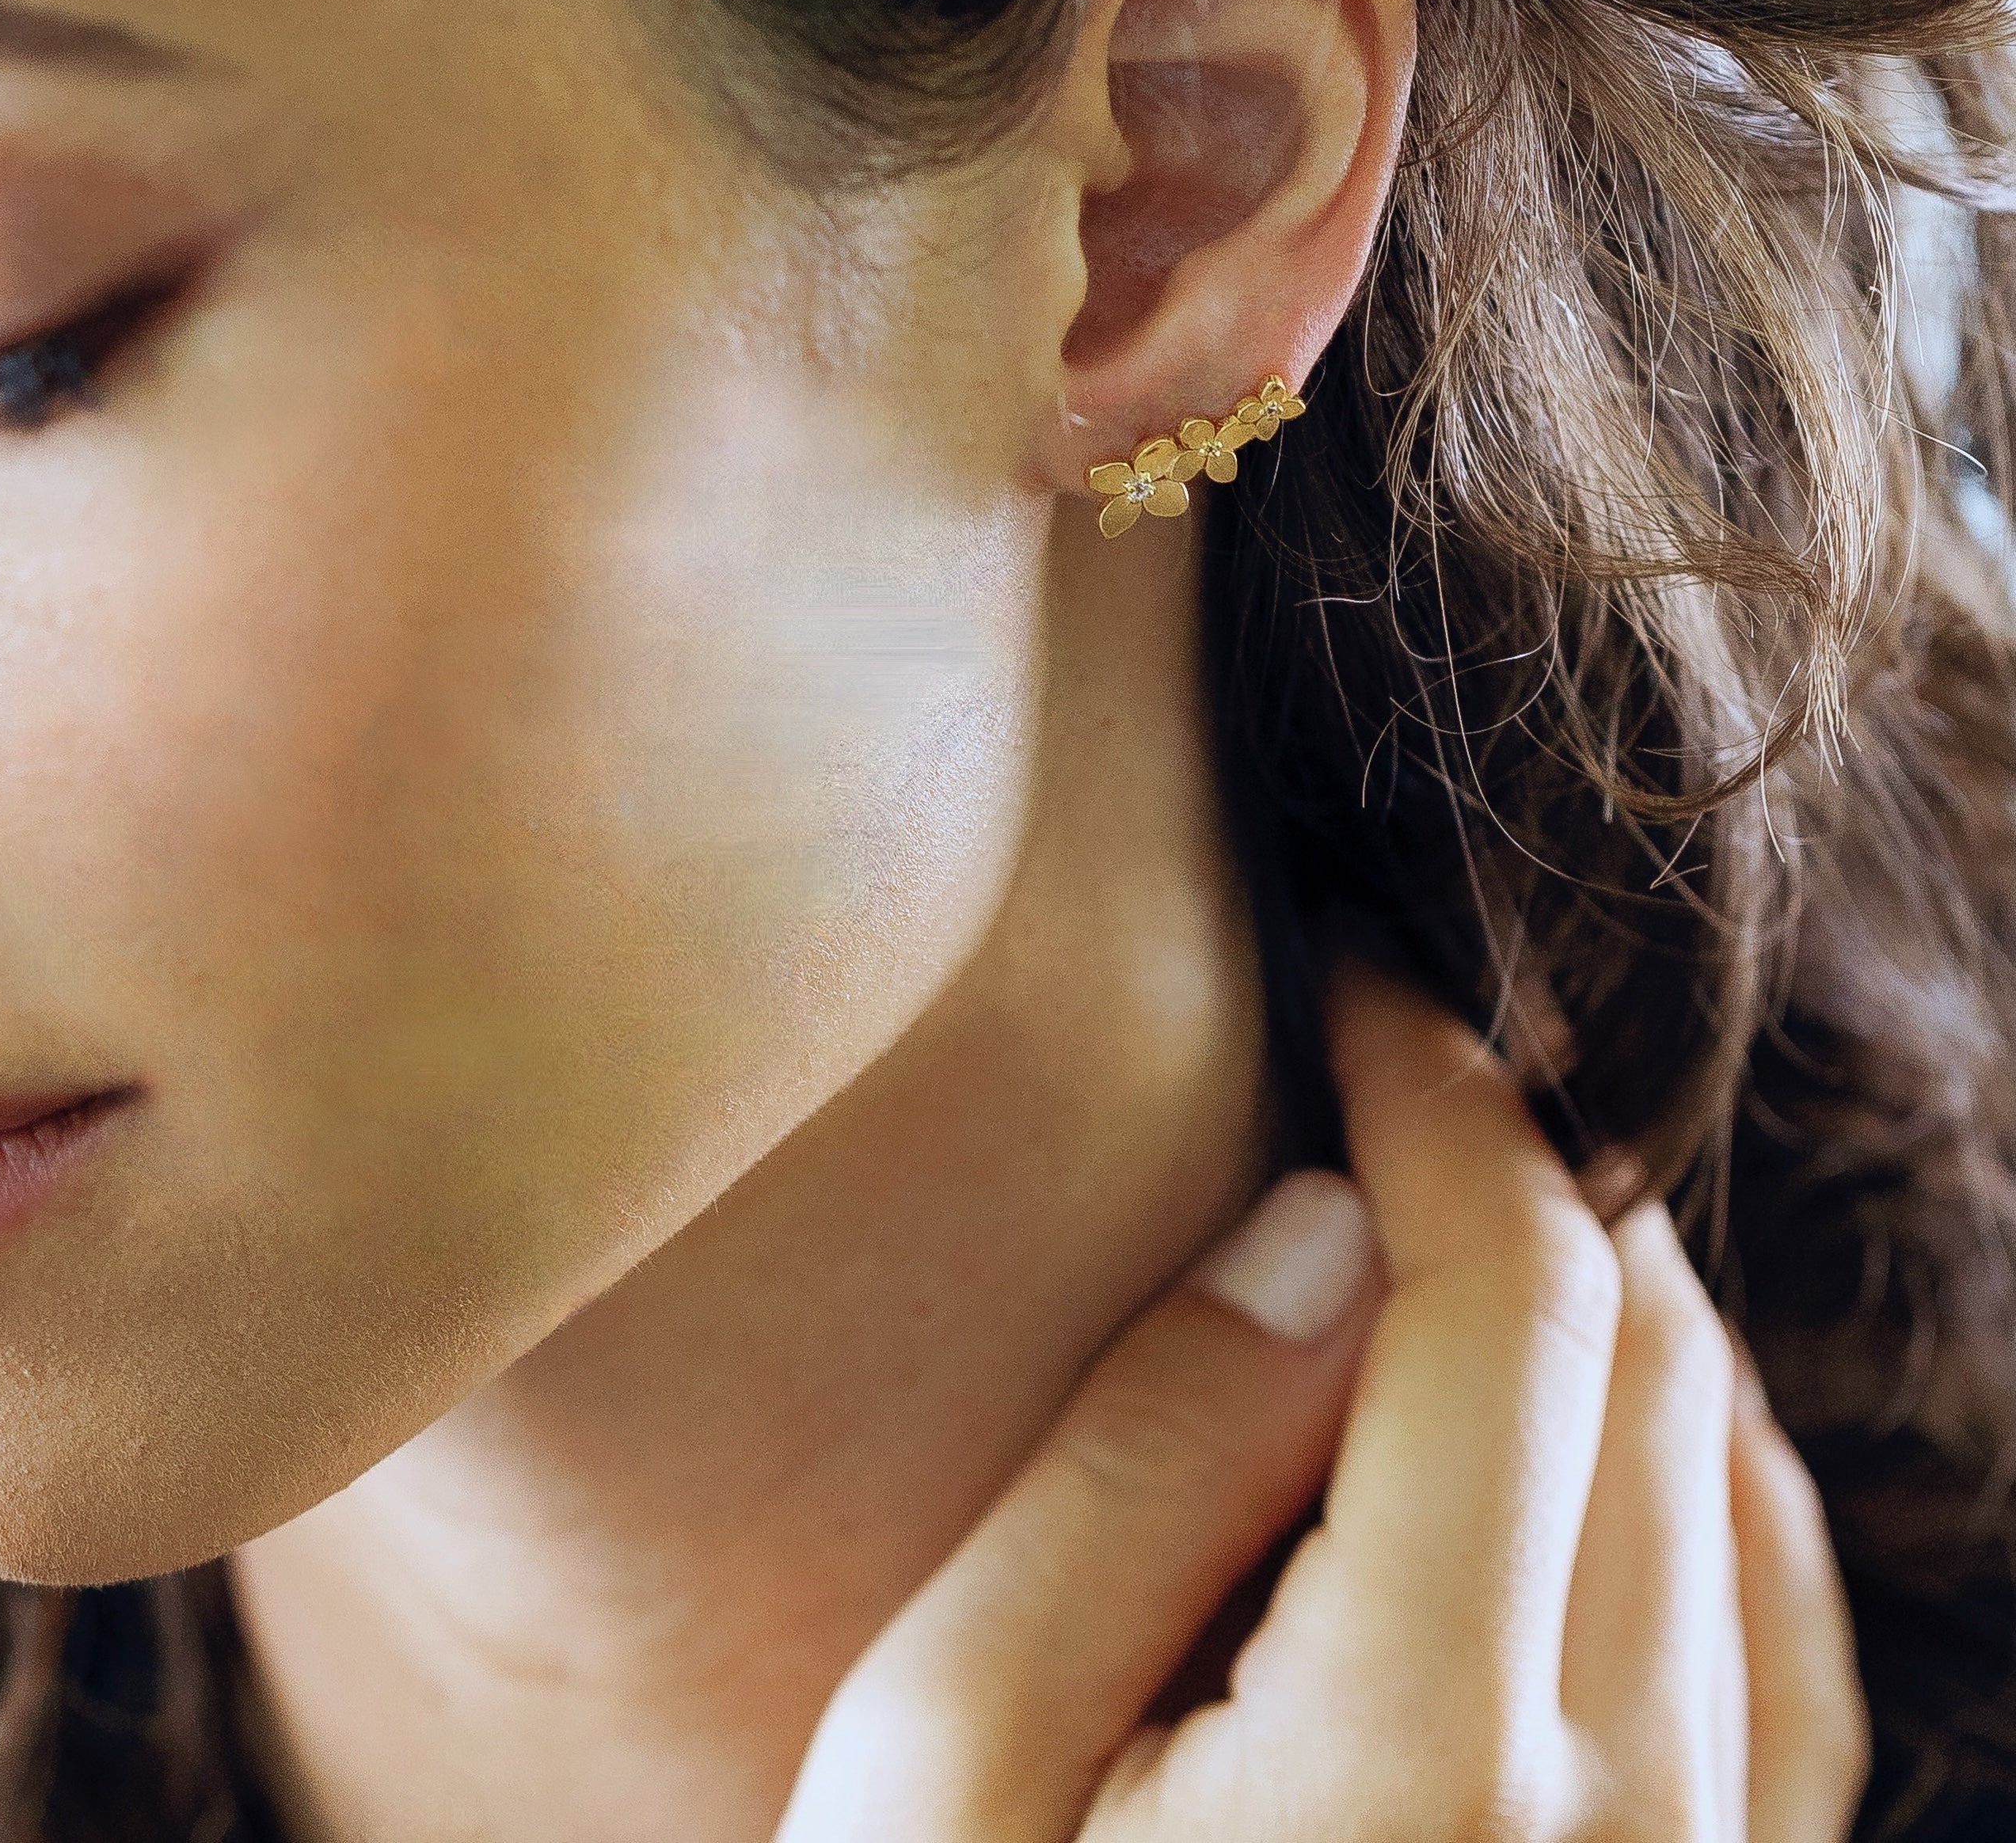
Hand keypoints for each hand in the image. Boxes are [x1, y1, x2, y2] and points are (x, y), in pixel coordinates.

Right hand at [775, 953, 1868, 1842]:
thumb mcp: (934, 1775)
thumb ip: (1122, 1480)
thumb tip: (1302, 1230)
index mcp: (1411, 1753)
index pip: (1498, 1292)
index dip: (1431, 1084)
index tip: (1353, 966)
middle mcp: (1621, 1824)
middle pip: (1642, 1356)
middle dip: (1523, 1154)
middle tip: (1388, 1046)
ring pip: (1742, 1480)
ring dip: (1618, 1291)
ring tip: (1468, 1190)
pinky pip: (1789, 1648)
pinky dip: (1711, 1465)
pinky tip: (1618, 1413)